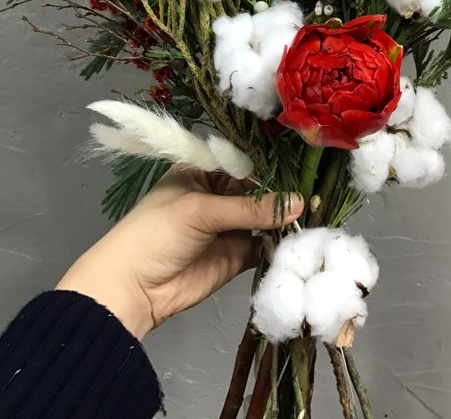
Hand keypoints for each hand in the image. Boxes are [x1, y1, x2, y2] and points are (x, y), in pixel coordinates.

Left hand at [56, 169, 302, 338]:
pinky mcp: (237, 255)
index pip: (244, 161)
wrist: (133, 289)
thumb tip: (298, 202)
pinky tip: (300, 238)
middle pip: (259, 189)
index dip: (271, 164)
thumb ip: (250, 208)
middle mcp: (218, 194)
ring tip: (315, 212)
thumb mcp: (201, 210)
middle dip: (283, 191)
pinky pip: (264, 244)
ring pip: (265, 216)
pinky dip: (281, 243)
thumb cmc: (156, 233)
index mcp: (202, 171)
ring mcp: (229, 226)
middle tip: (317, 190)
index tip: (303, 164)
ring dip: (285, 217)